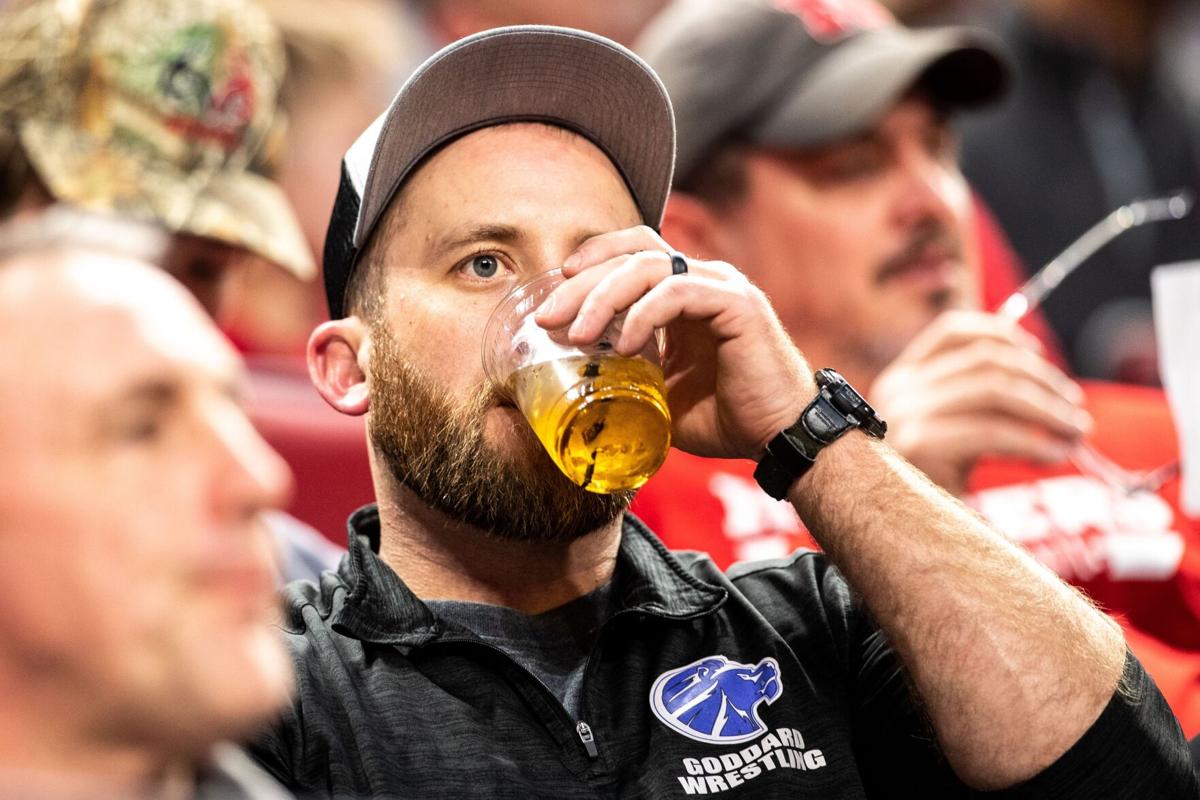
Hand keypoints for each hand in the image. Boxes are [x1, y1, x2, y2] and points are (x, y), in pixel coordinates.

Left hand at [535, 226, 812, 460]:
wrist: (780, 437)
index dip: (594, 257)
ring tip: (578, 334)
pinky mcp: (737, 304)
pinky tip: (624, 345)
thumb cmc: (727, 417)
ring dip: (605, 297)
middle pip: (634, 253)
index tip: (556, 286)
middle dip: (583, 282)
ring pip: (650, 266)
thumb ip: (628, 377)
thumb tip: (577, 387)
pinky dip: (643, 315)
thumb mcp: (661, 395)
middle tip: (548, 316)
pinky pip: (678, 292)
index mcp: (687, 292)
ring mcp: (723, 287)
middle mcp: (706, 279)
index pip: (635, 251)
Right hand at [869, 310, 1089, 494]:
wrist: (895, 543)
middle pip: (986, 359)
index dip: (1002, 334)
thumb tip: (1031, 367)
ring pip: (996, 388)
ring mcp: (905, 414)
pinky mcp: (920, 444)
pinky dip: (1034, 441)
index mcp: (899, 381)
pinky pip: (994, 431)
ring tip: (1075, 433)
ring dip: (1048, 409)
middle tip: (1076, 410)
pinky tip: (1055, 456)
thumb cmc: (923, 498)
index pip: (952, 332)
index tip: (1040, 354)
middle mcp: (897, 389)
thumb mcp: (944, 437)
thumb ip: (972, 404)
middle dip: (1043, 380)